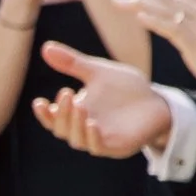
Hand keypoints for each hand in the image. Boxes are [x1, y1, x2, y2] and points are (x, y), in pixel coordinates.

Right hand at [32, 41, 177, 161]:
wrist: (157, 100)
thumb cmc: (125, 88)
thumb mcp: (98, 72)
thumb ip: (72, 63)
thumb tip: (45, 48)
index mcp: (76, 114)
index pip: (54, 119)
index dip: (44, 114)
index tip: (39, 101)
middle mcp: (83, 130)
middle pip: (62, 129)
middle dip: (62, 113)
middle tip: (66, 92)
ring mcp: (100, 140)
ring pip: (78, 140)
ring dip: (75, 124)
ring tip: (79, 106)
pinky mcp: (117, 147)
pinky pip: (99, 146)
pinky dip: (93, 137)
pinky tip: (92, 123)